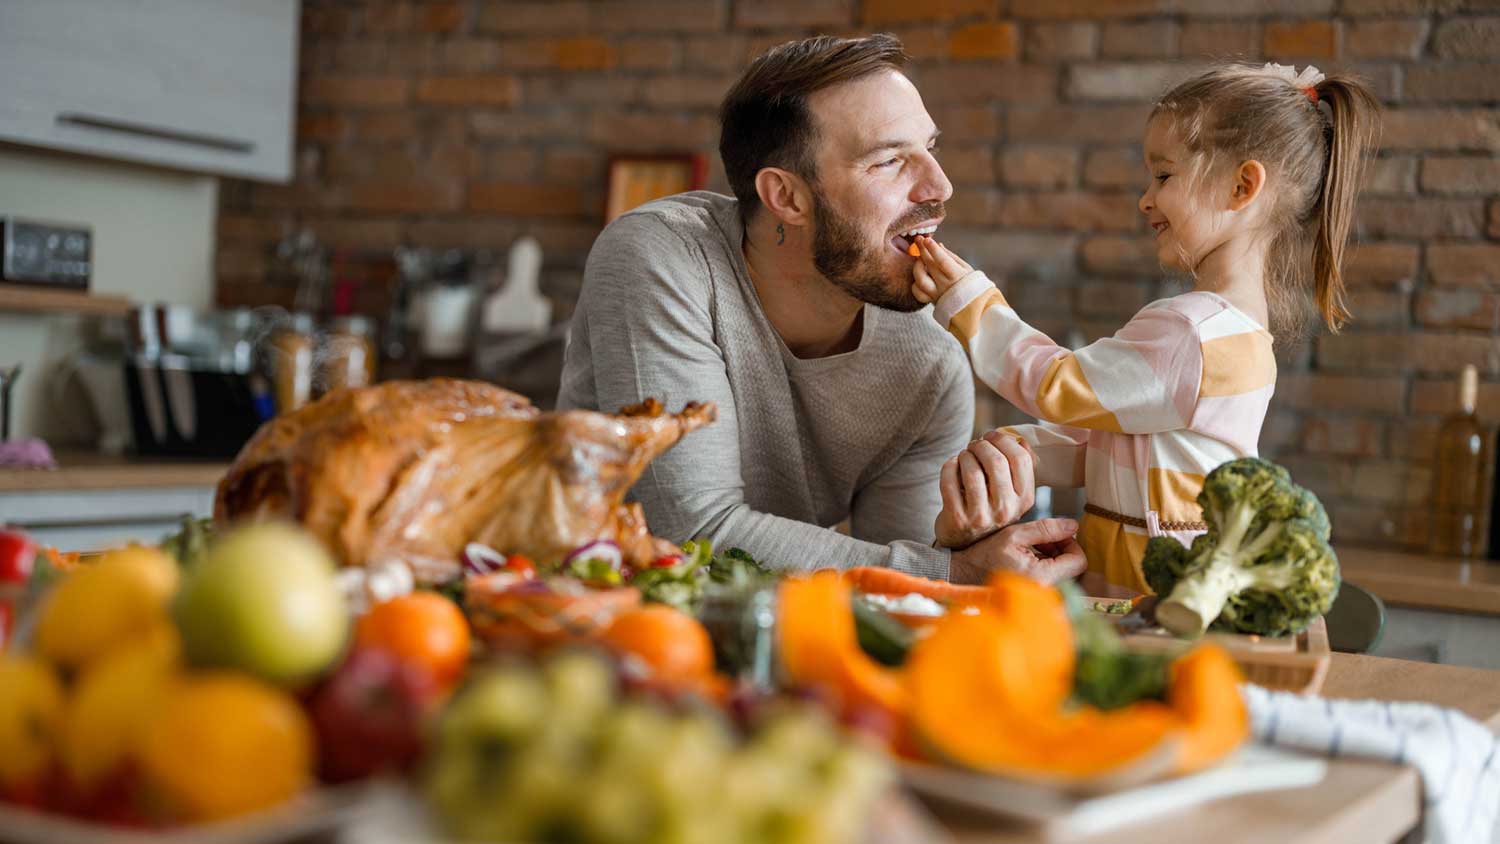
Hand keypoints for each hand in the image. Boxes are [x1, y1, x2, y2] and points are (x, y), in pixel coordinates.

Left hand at [911, 236, 973, 304]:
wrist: (973, 307)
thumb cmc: (972, 284)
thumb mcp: (966, 268)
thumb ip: (950, 256)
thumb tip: (938, 245)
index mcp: (957, 276)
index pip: (942, 261)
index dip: (933, 249)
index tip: (927, 239)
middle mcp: (945, 286)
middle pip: (930, 266)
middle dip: (923, 251)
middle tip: (919, 240)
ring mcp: (937, 294)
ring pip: (920, 280)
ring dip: (917, 266)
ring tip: (919, 259)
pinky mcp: (931, 301)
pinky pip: (918, 292)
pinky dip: (916, 282)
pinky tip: (920, 275)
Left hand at [933, 431, 1035, 547]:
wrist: (964, 539)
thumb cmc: (989, 507)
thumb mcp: (1011, 492)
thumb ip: (1018, 468)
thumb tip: (1020, 440)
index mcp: (1024, 499)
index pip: (1021, 459)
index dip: (1004, 440)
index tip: (992, 435)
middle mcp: (1006, 510)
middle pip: (996, 461)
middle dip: (981, 445)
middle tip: (974, 445)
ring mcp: (981, 517)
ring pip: (972, 470)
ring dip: (965, 456)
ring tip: (963, 456)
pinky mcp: (957, 519)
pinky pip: (949, 480)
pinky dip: (949, 466)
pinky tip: (951, 465)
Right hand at [950, 518, 1087, 584]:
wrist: (965, 574)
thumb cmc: (985, 555)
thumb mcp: (1015, 535)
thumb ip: (1046, 529)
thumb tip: (1073, 525)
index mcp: (1042, 577)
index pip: (1079, 561)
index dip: (1071, 543)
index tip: (1054, 535)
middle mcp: (1046, 592)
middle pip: (1074, 568)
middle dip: (1062, 549)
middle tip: (1041, 540)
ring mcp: (1042, 596)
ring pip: (1066, 573)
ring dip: (1055, 557)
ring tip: (1033, 548)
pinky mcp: (1037, 597)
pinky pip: (1055, 580)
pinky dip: (1048, 567)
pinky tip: (1030, 558)